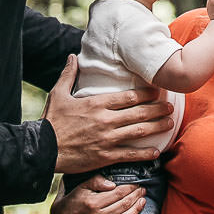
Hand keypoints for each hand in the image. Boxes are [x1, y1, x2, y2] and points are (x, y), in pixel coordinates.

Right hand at [44, 57, 173, 174]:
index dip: (146, 94)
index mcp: (96, 104)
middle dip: (157, 109)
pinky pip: (130, 154)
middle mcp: (105, 120)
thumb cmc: (51, 122)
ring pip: (138, 131)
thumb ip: (68, 75)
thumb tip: (73, 56)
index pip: (128, 97)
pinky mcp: (105, 156)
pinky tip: (157, 151)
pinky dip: (145, 153)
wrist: (42, 149)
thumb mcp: (57, 94)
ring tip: (170, 123)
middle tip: (171, 106)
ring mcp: (107, 139)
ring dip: (157, 127)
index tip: (157, 91)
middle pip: (138, 113)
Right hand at [51, 174, 144, 213]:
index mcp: (93, 203)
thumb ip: (96, 181)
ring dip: (136, 209)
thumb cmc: (72, 200)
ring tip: (143, 201)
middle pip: (123, 205)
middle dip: (136, 196)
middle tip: (143, 190)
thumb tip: (113, 184)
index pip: (118, 194)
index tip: (137, 184)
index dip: (130, 188)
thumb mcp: (81, 186)